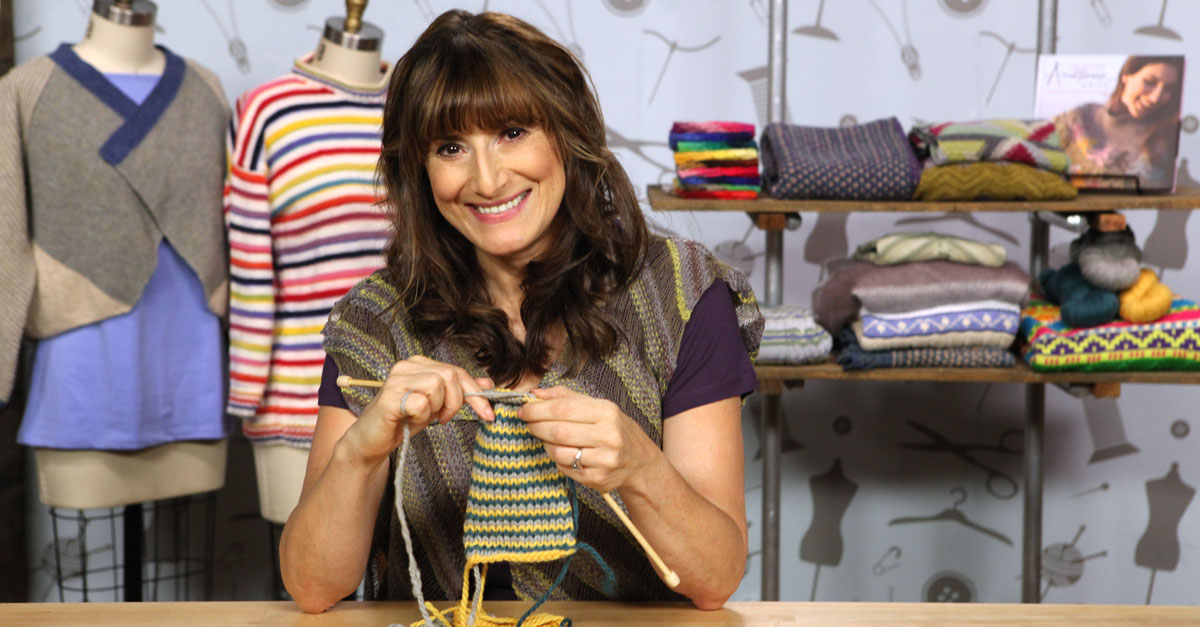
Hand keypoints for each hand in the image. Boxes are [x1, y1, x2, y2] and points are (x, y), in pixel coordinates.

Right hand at [338, 356, 494, 465]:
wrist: (371, 442)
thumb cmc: (403, 421)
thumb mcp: (437, 406)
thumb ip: (459, 392)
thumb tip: (488, 384)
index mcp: (420, 364)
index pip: (457, 371)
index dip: (476, 393)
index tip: (488, 413)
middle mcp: (407, 366)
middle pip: (451, 375)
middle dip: (456, 402)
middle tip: (444, 418)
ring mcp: (397, 379)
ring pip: (437, 385)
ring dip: (437, 408)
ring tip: (423, 417)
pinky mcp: (389, 396)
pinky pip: (421, 403)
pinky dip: (422, 417)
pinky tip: (410, 420)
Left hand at [519, 386, 657, 492]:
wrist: (639, 460)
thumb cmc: (613, 429)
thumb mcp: (598, 407)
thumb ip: (566, 397)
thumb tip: (535, 393)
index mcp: (607, 412)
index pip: (563, 408)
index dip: (538, 409)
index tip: (524, 410)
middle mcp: (609, 435)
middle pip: (559, 431)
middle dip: (536, 426)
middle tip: (528, 423)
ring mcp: (604, 459)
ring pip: (559, 452)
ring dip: (545, 445)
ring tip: (545, 438)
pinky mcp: (598, 478)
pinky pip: (565, 468)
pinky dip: (556, 459)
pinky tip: (561, 452)